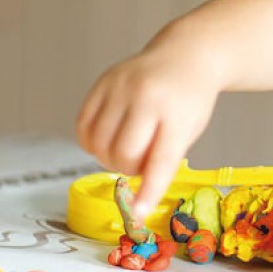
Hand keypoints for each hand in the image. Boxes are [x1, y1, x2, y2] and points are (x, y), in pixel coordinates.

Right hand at [76, 42, 221, 219]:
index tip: (139, 214)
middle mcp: (146, 97)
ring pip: (98, 144)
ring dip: (109, 157)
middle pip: (123, 153)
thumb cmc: (189, 101)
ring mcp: (120, 87)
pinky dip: (92, 142)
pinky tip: (109, 137)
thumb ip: (164, 157)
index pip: (161, 159)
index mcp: (177, 113)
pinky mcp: (101, 83)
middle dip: (129, 168)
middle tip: (142, 160)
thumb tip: (135, 193)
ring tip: (128, 146)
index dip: (148, 190)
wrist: (185, 56)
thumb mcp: (189, 130)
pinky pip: (83, 127)